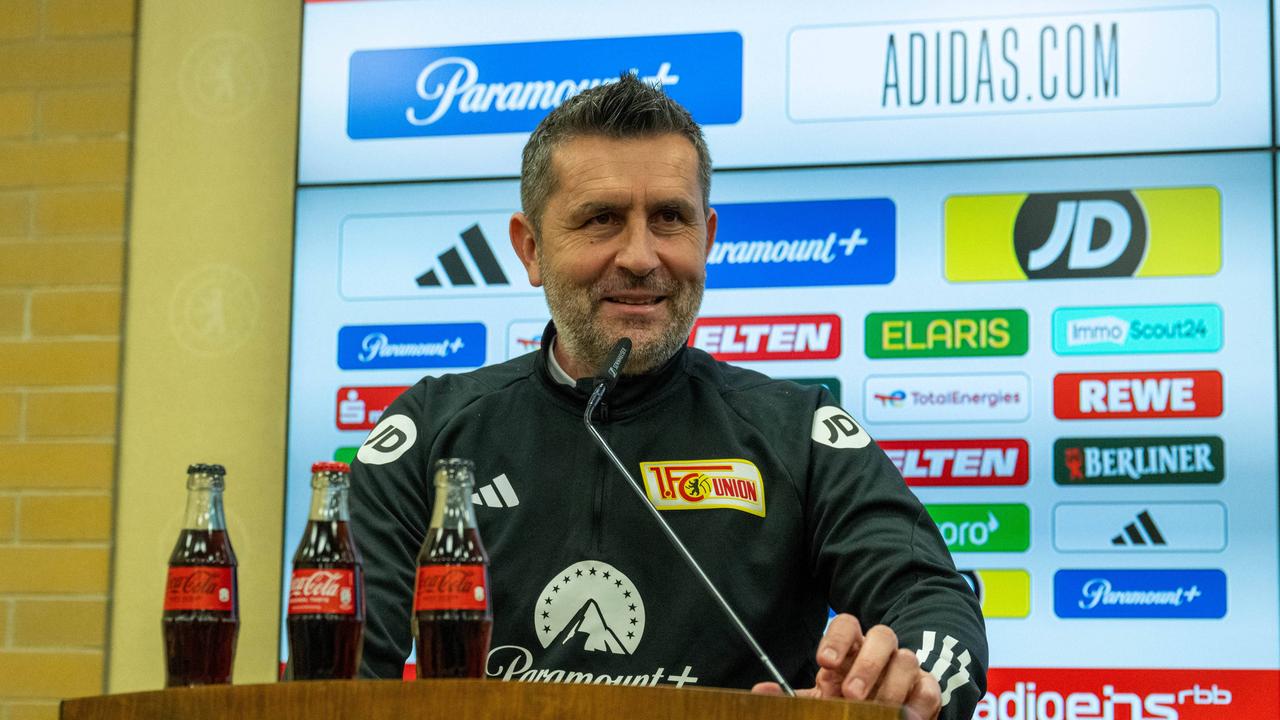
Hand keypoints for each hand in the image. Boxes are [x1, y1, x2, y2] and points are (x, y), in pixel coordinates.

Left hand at [751, 614, 940, 719]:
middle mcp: (880, 650)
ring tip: (877, 710)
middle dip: (867, 664)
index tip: (824, 662)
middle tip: (851, 694)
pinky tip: (904, 716)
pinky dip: (919, 702)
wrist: (880, 717)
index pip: (846, 625)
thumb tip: (761, 691)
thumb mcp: (819, 701)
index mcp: (852, 647)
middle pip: (882, 635)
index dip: (836, 638)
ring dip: (891, 686)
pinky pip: (929, 688)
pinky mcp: (926, 688)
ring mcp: (906, 667)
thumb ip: (793, 697)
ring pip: (907, 658)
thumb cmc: (846, 704)